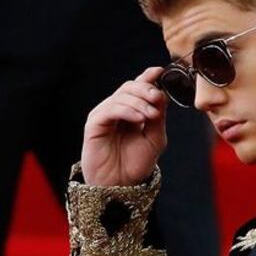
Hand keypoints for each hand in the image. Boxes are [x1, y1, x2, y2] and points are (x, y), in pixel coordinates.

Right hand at [81, 67, 167, 186]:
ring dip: (140, 102)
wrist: (120, 185)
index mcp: (132, 111)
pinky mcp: (94, 123)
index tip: (161, 71)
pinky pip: (111, 108)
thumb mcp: (155, 138)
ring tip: (151, 115)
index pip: (139, 87)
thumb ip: (159, 117)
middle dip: (146, 89)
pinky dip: (127, 110)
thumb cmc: (136, 163)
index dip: (149, 77)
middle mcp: (117, 109)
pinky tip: (139, 119)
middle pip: (130, 87)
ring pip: (121, 96)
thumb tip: (161, 94)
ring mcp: (105, 114)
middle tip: (158, 99)